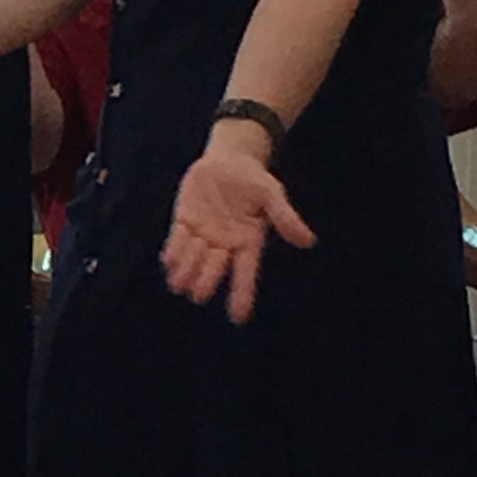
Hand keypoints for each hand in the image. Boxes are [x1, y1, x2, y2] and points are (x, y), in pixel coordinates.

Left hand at [161, 132, 315, 323]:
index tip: (239, 318)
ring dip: (186, 271)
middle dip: (206, 280)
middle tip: (197, 294)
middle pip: (215, 268)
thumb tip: (309, 241)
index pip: (246, 273)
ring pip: (193, 258)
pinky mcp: (185, 221)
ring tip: (178, 284)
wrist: (229, 158)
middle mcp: (225, 243)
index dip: (242, 295)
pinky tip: (168, 263)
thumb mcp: (272, 194)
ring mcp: (203, 233)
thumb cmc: (254, 179)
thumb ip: (286, 217)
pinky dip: (173, 252)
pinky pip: (177, 240)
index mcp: (248, 241)